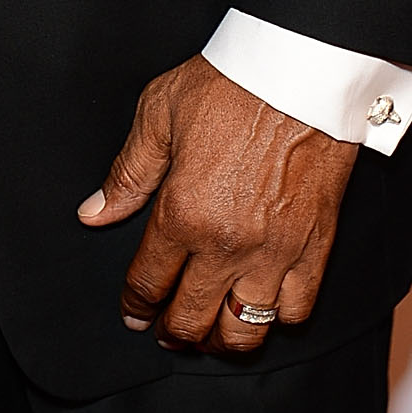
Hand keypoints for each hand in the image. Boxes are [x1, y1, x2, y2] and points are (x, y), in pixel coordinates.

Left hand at [76, 54, 356, 356]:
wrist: (303, 71)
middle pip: (192, 318)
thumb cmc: (230, 84)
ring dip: (222, 341)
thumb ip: (127, 174)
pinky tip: (263, 309)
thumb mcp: (158, 114)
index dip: (135, 305)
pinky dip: (278, 319)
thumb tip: (94, 213)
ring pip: (245, 329)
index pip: (148, 282)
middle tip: (166, 332)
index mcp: (182, 213)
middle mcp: (227, 244)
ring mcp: (276, 251)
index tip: (134, 314)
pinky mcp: (317, 247)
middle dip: (172, 332)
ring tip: (211, 334)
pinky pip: (297, 309)